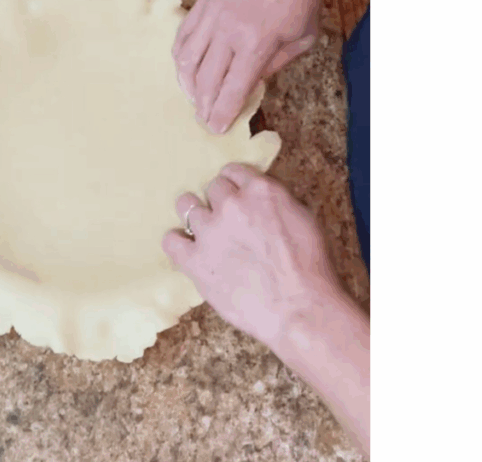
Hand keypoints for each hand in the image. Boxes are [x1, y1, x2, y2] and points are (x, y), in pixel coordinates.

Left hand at [161, 163, 339, 349]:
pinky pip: (171, 240)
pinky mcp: (195, 261)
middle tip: (228, 220)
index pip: (233, 171)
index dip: (235, 185)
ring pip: (186, 206)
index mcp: (260, 191)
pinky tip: (186, 249)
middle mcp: (231, 204)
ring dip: (195, 215)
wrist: (299, 309)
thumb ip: (277, 202)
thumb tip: (262, 200)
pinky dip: (177, 242)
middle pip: (212, 188)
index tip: (237, 196)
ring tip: (204, 231)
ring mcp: (210, 231)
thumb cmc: (310, 268)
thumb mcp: (303, 219)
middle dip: (220, 201)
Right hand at [172, 0, 326, 133]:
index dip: (221, 114)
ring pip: (186, 61)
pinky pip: (181, 37)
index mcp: (256, 44)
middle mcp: (228, 32)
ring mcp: (211, 15)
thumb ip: (275, 65)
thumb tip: (251, 83)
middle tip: (204, 118)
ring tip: (194, 97)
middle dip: (203, 106)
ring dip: (187, 85)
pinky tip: (185, 68)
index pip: (231, 90)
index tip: (216, 128)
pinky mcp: (202, 2)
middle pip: (205, 80)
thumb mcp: (302, 38)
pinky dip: (179, 58)